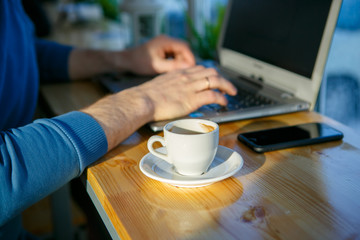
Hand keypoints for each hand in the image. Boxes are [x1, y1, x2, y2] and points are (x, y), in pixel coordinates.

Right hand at [82, 65, 235, 149]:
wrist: (142, 100)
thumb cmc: (146, 96)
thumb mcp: (159, 84)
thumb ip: (170, 86)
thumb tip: (172, 92)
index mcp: (179, 73)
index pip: (200, 68)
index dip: (210, 73)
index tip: (214, 79)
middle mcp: (187, 77)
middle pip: (212, 72)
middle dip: (223, 78)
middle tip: (228, 86)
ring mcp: (190, 87)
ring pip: (216, 81)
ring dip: (227, 86)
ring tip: (232, 93)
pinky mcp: (192, 99)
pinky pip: (213, 95)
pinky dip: (221, 98)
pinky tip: (223, 102)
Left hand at [125, 35, 195, 74]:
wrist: (127, 61)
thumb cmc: (140, 63)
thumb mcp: (157, 66)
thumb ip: (173, 66)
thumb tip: (189, 67)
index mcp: (165, 41)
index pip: (184, 47)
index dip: (190, 57)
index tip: (193, 68)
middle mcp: (166, 40)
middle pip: (183, 49)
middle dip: (186, 60)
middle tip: (188, 72)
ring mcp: (164, 44)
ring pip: (179, 52)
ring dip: (181, 61)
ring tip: (181, 72)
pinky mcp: (162, 49)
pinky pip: (173, 54)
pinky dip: (176, 61)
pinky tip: (174, 70)